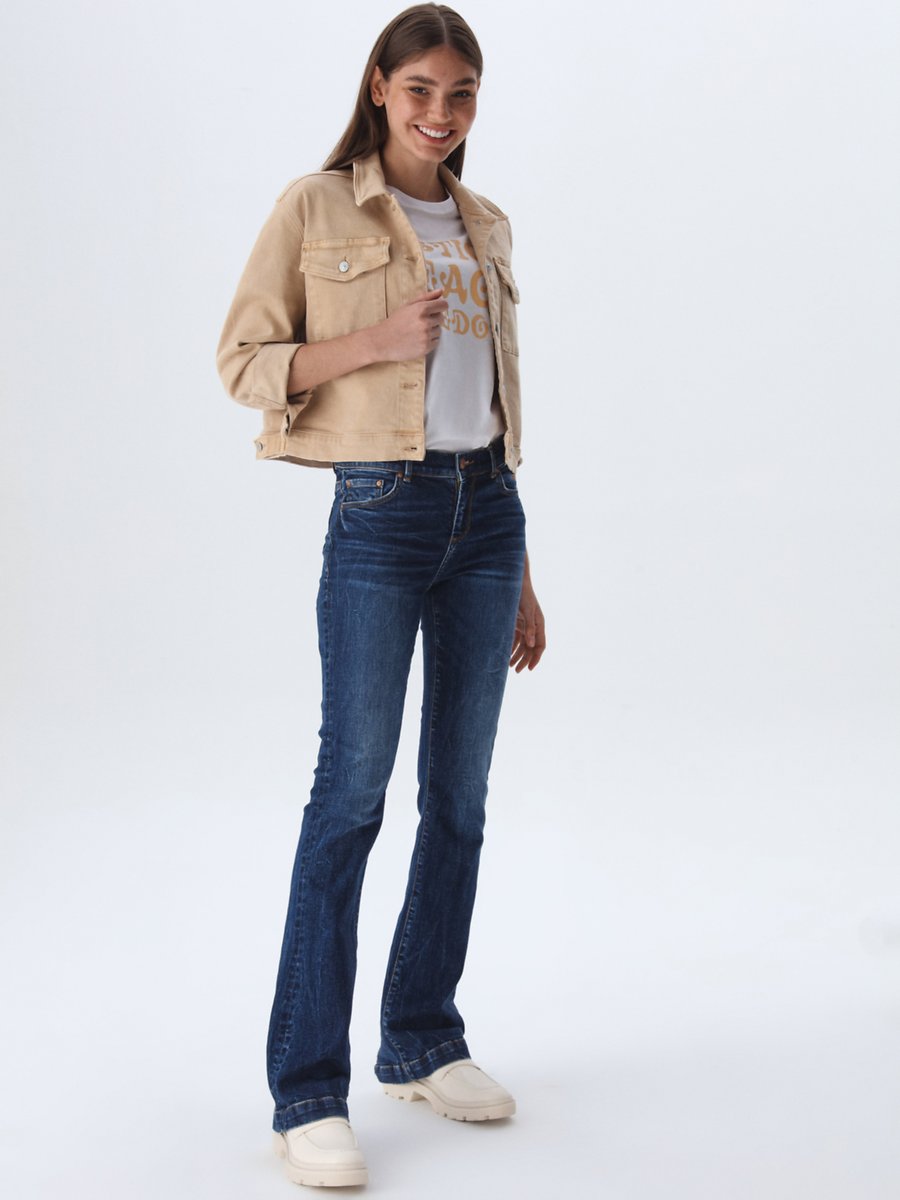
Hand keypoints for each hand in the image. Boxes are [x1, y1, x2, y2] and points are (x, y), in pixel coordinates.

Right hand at [374, 289, 447, 360]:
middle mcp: (425, 322)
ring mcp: (426, 336)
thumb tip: (441, 291)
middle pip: (441, 318)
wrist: (382, 341)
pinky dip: (429, 341)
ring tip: (417, 332)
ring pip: (438, 331)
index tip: (435, 310)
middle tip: (419, 322)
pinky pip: (435, 342)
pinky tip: (417, 340)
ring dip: (431, 331)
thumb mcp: (408, 305)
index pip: (444, 305)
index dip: (440, 307)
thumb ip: (426, 297)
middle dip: (433, 319)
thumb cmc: (395, 322)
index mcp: (422, 308)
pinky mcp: (425, 348)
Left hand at [509, 557, 544, 672]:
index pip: (540, 645)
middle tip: (517, 671)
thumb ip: (530, 626)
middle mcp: (533, 626)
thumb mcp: (527, 610)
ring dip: (517, 656)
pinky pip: (515, 639)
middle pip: (531, 648)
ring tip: (510, 666)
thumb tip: (531, 644)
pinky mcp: (516, 622)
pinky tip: (505, 655)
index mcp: (539, 624)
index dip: (536, 658)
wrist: (514, 581)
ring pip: (522, 645)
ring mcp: (525, 624)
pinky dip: (511, 647)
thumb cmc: (523, 594)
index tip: (530, 669)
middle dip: (525, 660)